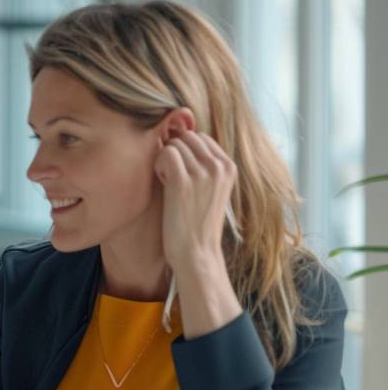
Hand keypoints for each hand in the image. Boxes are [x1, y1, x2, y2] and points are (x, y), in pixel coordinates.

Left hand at [154, 128, 236, 274]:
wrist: (196, 252)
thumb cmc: (196, 222)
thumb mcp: (210, 189)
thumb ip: (203, 166)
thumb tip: (178, 138)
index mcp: (229, 166)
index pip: (200, 137)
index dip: (184, 151)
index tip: (181, 173)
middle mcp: (220, 167)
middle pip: (186, 137)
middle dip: (174, 153)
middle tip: (171, 178)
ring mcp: (204, 174)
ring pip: (174, 144)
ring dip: (164, 160)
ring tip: (168, 183)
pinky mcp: (184, 183)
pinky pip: (166, 153)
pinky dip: (159, 165)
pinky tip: (162, 183)